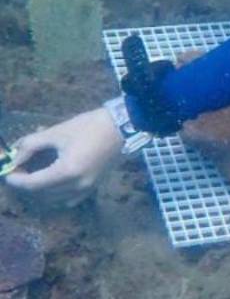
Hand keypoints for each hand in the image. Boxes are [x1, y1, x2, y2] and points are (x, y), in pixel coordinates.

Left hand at [5, 107, 122, 206]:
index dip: (16, 179)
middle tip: (20, 169)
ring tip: (36, 173)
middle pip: (41, 193)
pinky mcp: (93, 187)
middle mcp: (76, 185)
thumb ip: (31, 145)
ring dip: (40, 189)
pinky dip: (57, 195)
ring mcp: (86, 189)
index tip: (7, 171)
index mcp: (67, 171)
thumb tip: (13, 157)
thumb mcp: (57, 132)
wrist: (121, 126)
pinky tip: (54, 182)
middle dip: (26, 183)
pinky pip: (69, 199)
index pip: (32, 184)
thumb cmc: (89, 126)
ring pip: (54, 199)